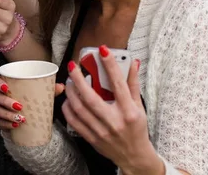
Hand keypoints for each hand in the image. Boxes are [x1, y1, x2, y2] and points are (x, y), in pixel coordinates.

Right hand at [0, 76, 64, 130]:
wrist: (27, 116)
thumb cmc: (30, 100)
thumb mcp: (40, 93)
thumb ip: (50, 89)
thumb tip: (62, 86)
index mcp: (7, 85)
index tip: (7, 88)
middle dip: (6, 101)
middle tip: (19, 106)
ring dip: (7, 114)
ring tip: (20, 118)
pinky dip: (6, 124)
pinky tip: (15, 125)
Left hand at [63, 46, 161, 173]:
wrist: (134, 156)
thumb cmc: (137, 128)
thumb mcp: (140, 106)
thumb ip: (134, 84)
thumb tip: (133, 63)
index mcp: (129, 111)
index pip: (118, 84)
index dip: (110, 65)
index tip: (102, 50)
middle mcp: (114, 121)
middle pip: (91, 97)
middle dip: (79, 79)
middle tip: (73, 66)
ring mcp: (101, 131)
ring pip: (80, 109)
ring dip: (71, 92)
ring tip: (69, 81)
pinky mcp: (92, 139)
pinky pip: (74, 122)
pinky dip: (68, 109)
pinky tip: (68, 99)